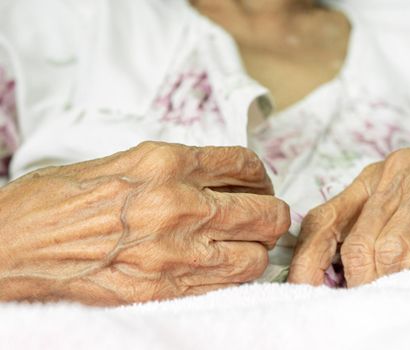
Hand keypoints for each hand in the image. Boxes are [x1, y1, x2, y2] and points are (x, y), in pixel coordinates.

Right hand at [0, 142, 289, 304]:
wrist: (14, 245)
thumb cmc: (59, 201)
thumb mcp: (121, 162)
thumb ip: (175, 168)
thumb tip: (218, 178)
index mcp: (166, 162)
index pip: (244, 165)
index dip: (261, 176)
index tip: (259, 184)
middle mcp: (178, 203)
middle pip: (265, 211)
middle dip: (271, 213)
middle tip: (263, 215)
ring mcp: (175, 250)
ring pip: (257, 253)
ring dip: (258, 247)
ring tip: (246, 243)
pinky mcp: (165, 289)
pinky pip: (229, 283)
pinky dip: (238, 273)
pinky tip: (225, 265)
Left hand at [288, 136, 409, 286]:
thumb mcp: (403, 207)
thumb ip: (374, 234)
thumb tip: (339, 278)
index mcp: (370, 181)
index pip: (323, 220)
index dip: (308, 260)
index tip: (304, 290)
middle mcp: (393, 174)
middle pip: (357, 241)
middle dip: (360, 281)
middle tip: (369, 301)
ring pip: (394, 242)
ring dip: (394, 278)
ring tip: (403, 292)